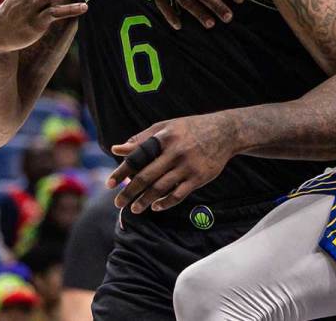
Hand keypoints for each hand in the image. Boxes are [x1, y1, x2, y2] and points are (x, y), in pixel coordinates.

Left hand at [107, 112, 238, 212]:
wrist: (225, 132)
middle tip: (117, 203)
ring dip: (145, 201)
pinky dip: (165, 203)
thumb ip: (142, 138)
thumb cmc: (190, 129)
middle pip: (146, 176)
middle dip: (129, 192)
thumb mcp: (166, 127)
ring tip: (134, 209)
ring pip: (160, 188)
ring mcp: (188, 165)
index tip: (109, 184)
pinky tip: (156, 207)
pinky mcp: (199, 177)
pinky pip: (178, 194)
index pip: (137, 156)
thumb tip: (116, 149)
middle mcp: (175, 151)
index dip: (122, 171)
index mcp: (164, 137)